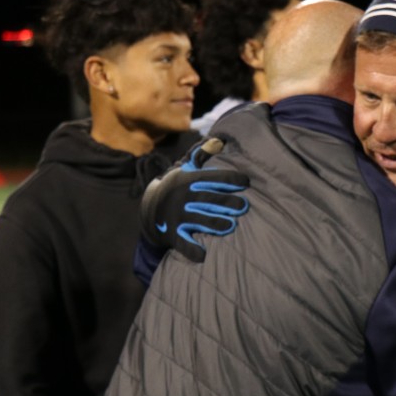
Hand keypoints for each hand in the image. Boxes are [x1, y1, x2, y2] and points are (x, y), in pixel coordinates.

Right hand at [140, 138, 249, 262]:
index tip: (246, 182)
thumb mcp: (184, 169)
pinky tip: (203, 255)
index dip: (228, 179)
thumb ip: (201, 155)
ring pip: (198, 221)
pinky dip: (192, 250)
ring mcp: (176, 217)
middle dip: (226, 203)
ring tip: (231, 226)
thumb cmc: (175, 187)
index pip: (210, 178)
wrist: (149, 211)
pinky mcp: (172, 235)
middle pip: (207, 200)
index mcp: (187, 181)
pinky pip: (183, 243)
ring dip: (214, 224)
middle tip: (244, 207)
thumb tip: (218, 140)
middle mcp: (181, 198)